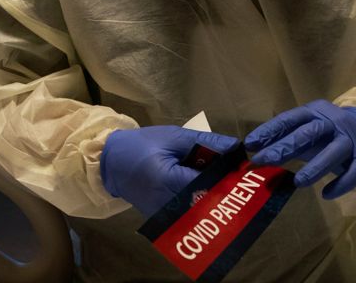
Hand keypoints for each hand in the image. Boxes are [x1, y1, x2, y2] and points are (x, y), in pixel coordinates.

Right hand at [100, 126, 237, 216]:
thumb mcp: (174, 136)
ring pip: (201, 211)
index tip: (244, 169)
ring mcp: (166, 216)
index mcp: (167, 180)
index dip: (228, 177)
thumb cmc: (142, 145)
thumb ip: (206, 142)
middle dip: (226, 190)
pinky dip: (204, 203)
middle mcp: (168, 204)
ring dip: (217, 197)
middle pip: (207, 201)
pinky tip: (212, 190)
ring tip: (229, 183)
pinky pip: (191, 214)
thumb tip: (235, 147)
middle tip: (242, 178)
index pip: (207, 183)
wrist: (111, 163)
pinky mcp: (165, 220)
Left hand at [244, 100, 355, 198]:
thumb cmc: (324, 131)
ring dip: (315, 167)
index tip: (250, 144)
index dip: (269, 130)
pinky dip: (341, 184)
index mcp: (314, 112)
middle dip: (285, 147)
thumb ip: (283, 137)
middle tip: (262, 162)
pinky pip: (355, 172)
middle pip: (310, 133)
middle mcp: (333, 122)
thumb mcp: (304, 128)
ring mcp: (350, 140)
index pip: (290, 119)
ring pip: (334, 152)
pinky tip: (326, 195)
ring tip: (298, 183)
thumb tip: (252, 150)